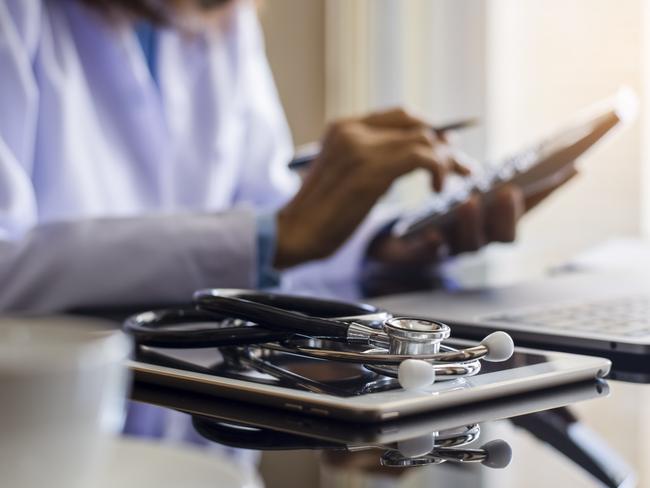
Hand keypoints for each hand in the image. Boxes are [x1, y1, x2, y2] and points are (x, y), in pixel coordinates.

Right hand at [273, 108, 468, 268]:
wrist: (294, 233)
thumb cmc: (320, 213)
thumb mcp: (345, 174)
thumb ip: (372, 159)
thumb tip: (413, 153)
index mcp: (343, 128)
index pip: (400, 115)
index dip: (429, 129)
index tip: (447, 148)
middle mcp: (352, 130)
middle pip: (416, 123)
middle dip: (445, 144)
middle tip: (462, 168)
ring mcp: (361, 147)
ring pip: (423, 139)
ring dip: (446, 161)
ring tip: (451, 183)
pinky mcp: (371, 170)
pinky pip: (421, 157)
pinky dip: (437, 171)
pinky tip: (435, 190)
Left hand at [368, 167, 578, 266]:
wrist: (391, 239)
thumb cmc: (429, 211)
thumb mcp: (443, 183)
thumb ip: (451, 165)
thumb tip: (451, 133)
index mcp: (491, 218)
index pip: (527, 206)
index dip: (549, 192)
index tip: (571, 168)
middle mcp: (478, 236)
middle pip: (505, 234)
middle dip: (509, 213)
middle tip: (507, 192)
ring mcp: (453, 249)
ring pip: (471, 245)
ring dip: (473, 223)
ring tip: (467, 203)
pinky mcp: (423, 256)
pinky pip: (431, 256)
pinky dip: (433, 247)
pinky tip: (432, 234)